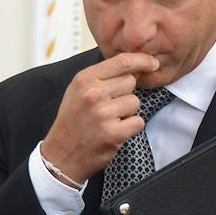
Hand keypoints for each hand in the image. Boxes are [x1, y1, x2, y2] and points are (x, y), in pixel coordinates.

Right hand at [40, 52, 161, 183]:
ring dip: (127, 112)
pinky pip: (138, 122)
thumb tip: (135, 67)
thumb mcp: (79, 91)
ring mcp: (103, 114)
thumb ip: (104, 77)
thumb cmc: (73, 121)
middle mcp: (93, 94)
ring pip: (135, 102)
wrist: (61, 154)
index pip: (122, 61)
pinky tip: (115, 131)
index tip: (153, 63)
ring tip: (109, 120)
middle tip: (108, 107)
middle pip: (131, 82)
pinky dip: (131, 128)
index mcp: (84, 79)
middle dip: (125, 93)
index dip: (142, 60)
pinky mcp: (113, 133)